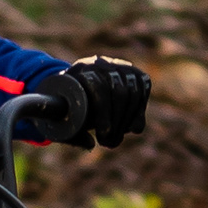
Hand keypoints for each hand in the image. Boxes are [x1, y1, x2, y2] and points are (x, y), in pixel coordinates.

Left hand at [25, 58, 151, 149]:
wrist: (80, 85)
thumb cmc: (68, 106)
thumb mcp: (64, 118)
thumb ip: (72, 133)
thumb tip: (90, 144)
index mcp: (80, 69)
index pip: (99, 86)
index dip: (104, 112)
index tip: (104, 133)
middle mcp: (103, 64)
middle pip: (119, 92)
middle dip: (117, 122)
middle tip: (110, 143)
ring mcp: (121, 67)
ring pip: (133, 94)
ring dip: (127, 121)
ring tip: (117, 139)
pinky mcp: (135, 74)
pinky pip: (143, 92)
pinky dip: (139, 112)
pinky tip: (132, 128)